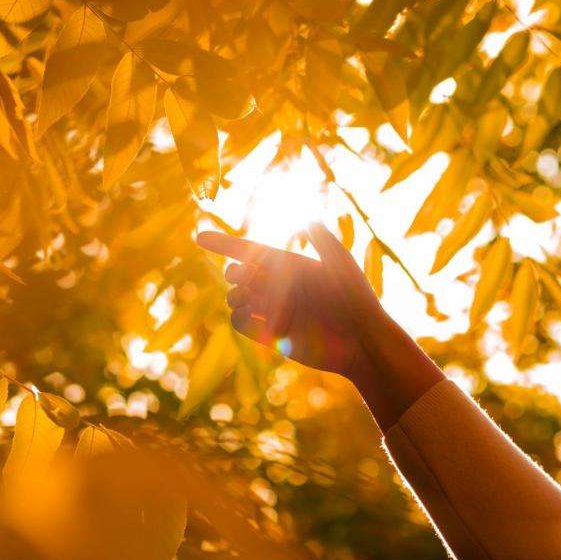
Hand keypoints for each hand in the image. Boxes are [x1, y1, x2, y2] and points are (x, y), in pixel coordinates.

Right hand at [197, 222, 386, 377]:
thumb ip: (322, 240)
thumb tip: (306, 218)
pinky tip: (251, 315)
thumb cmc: (356, 300)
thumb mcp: (341, 265)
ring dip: (237, 295)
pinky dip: (238, 317)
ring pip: (236, 297)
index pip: (250, 251)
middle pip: (239, 273)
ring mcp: (272, 311)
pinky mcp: (270, 335)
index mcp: (291, 265)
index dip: (223, 244)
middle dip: (236, 273)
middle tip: (247, 278)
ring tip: (253, 300)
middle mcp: (279, 287)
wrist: (362, 341)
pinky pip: (240, 322)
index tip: (199, 238)